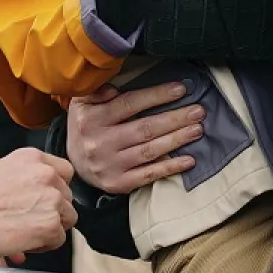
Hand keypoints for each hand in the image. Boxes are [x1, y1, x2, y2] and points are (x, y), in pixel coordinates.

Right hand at [0, 148, 76, 261]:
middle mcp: (47, 174)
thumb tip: (38, 196)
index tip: (43, 200)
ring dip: (50, 227)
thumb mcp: (1, 172)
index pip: (64, 172)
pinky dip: (44, 245)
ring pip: (67, 218)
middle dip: (52, 210)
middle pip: (67, 197)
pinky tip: (22, 242)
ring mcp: (52, 199)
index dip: (55, 189)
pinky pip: (58, 239)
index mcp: (33, 157)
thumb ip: (25, 178)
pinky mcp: (51, 224)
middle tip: (29, 220)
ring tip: (25, 232)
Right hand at [67, 83, 202, 193]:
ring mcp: (109, 165)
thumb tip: (115, 88)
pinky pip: (148, 175)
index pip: (129, 104)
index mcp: (92, 119)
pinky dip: (170, 167)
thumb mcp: (82, 102)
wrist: (73, 163)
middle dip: (175, 118)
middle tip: (199, 111)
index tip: (181, 89)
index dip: (156, 96)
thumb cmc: (85, 126)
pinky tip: (189, 160)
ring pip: (149, 151)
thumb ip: (97, 90)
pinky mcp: (118, 183)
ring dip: (177, 140)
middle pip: (144, 129)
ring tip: (197, 130)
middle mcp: (100, 142)